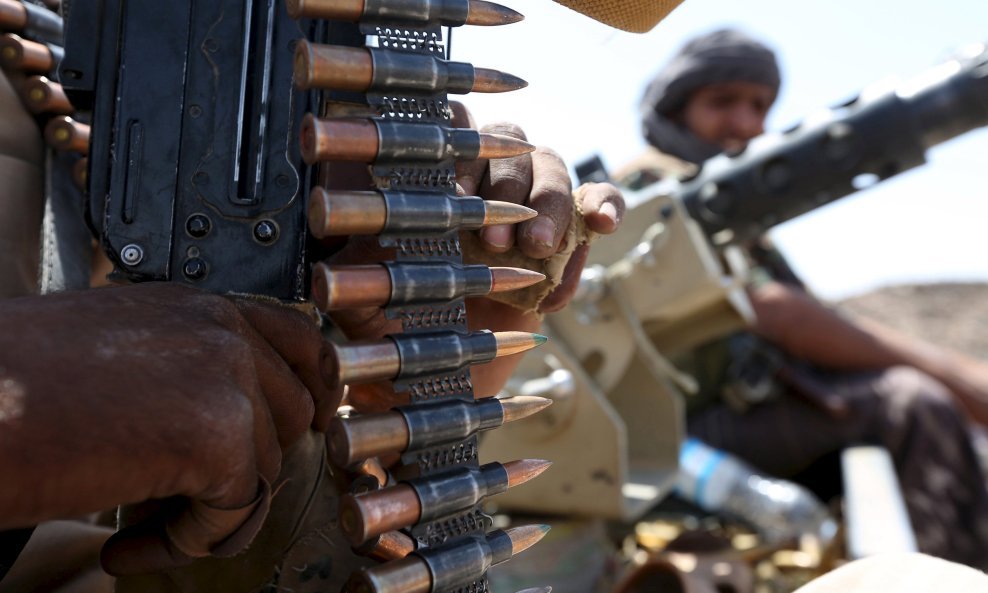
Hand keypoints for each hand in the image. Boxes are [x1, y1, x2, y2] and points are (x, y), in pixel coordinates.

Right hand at [0, 283, 341, 573]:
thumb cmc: (12, 384)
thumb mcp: (118, 350)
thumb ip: (184, 366)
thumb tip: (234, 416)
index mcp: (196, 307)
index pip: (298, 338)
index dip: (315, 387)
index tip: (315, 420)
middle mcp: (220, 331)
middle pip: (293, 413)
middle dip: (247, 465)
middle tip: (186, 496)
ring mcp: (226, 378)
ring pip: (264, 469)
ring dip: (209, 511)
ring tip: (141, 520)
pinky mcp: (217, 436)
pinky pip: (234, 513)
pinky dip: (186, 543)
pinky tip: (128, 542)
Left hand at [333, 109, 623, 410]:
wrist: (436, 365)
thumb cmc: (388, 319)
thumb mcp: (364, 285)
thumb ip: (363, 251)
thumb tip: (368, 217)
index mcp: (431, 168)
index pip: (452, 122)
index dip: (459, 148)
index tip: (456, 191)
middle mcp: (482, 171)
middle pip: (510, 141)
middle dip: (508, 188)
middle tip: (495, 243)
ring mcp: (527, 198)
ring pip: (551, 167)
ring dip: (549, 204)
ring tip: (539, 249)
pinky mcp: (566, 230)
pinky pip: (595, 200)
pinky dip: (607, 205)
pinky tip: (604, 223)